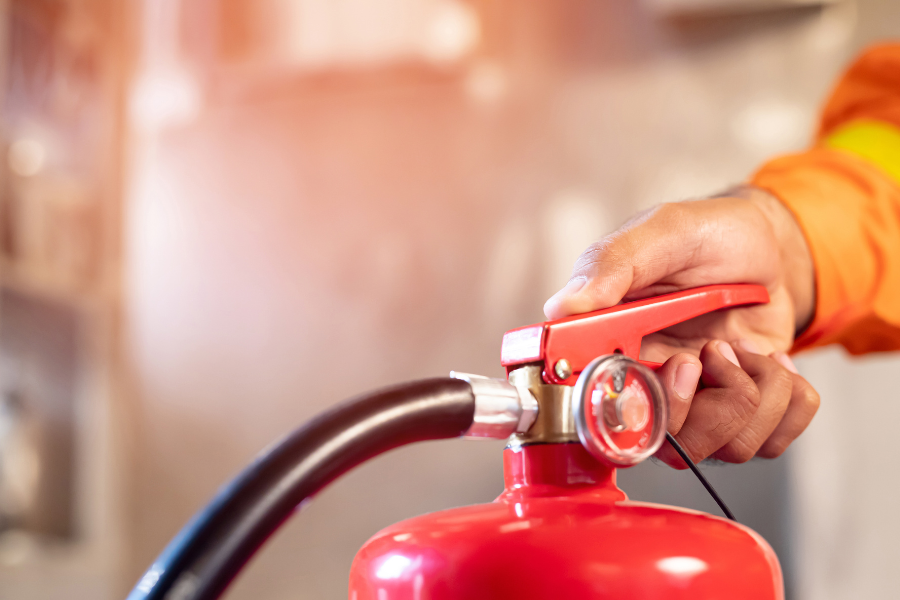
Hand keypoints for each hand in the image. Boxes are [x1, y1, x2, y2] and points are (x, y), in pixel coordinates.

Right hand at [544, 187, 819, 466]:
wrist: (770, 248)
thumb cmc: (708, 236)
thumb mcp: (660, 233)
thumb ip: (610, 265)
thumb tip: (562, 307)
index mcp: (613, 349)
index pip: (602, 413)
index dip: (639, 407)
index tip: (672, 367)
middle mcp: (651, 388)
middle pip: (670, 448)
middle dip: (711, 403)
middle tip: (713, 351)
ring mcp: (698, 407)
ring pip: (728, 449)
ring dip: (757, 392)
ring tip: (743, 348)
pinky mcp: (744, 414)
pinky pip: (771, 442)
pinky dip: (788, 398)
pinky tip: (768, 361)